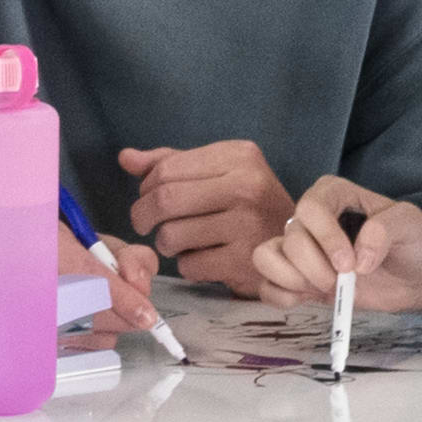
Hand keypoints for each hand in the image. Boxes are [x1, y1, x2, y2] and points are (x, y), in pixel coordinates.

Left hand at [110, 136, 294, 285]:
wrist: (296, 245)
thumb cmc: (246, 205)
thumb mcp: (217, 172)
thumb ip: (171, 163)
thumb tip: (126, 158)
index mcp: (239, 156)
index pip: (167, 168)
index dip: (146, 187)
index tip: (148, 198)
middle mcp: (247, 186)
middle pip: (164, 200)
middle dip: (142, 216)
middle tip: (144, 224)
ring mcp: (247, 224)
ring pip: (171, 235)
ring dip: (166, 243)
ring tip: (182, 241)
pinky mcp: (244, 260)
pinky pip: (189, 265)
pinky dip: (187, 265)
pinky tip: (204, 258)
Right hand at [259, 178, 421, 316]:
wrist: (417, 278)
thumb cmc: (414, 243)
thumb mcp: (412, 224)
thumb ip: (386, 230)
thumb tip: (358, 259)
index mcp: (333, 195)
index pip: (309, 208)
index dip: (325, 238)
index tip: (351, 263)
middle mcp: (310, 219)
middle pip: (290, 238)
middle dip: (314, 266)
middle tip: (342, 281)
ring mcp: (300, 250)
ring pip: (265, 257)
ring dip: (291, 278)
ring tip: (322, 289)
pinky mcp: (296, 277)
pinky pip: (266, 285)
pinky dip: (280, 296)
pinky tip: (306, 300)